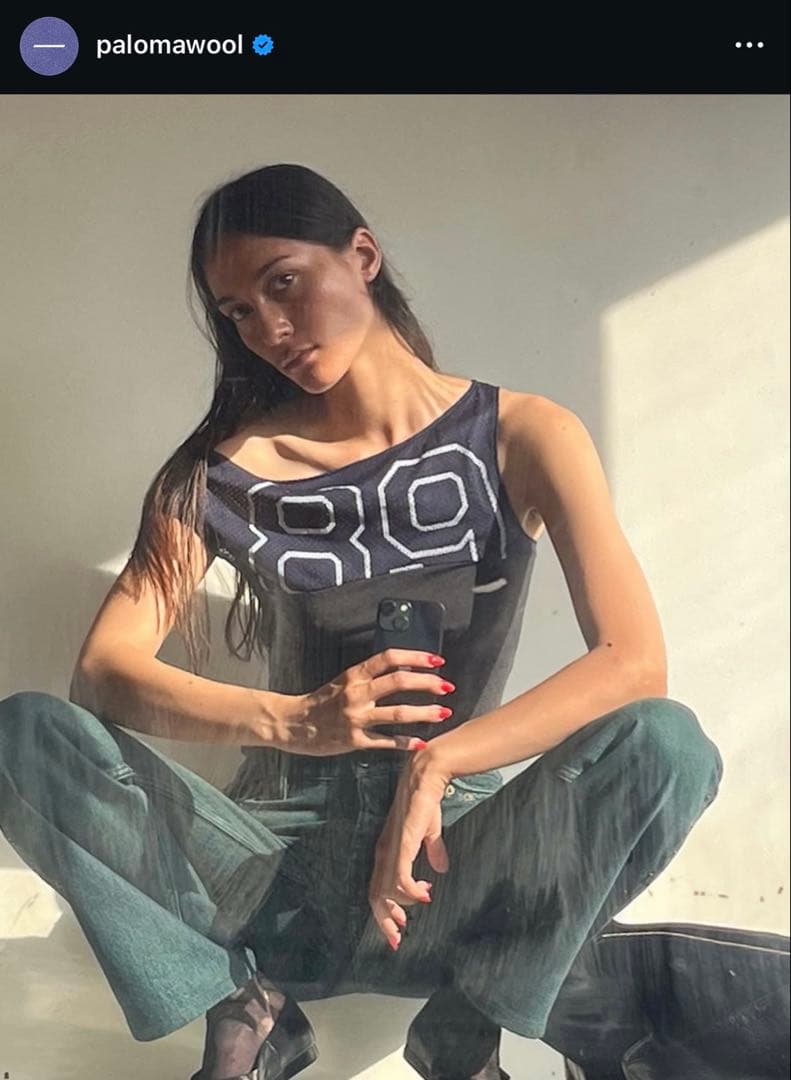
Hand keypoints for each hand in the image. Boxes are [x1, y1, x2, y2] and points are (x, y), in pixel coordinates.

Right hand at [275, 648, 454, 756]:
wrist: (292, 723)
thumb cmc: (320, 701)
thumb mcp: (343, 681)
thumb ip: (369, 676)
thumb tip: (402, 670)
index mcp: (354, 675)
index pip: (390, 658)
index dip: (416, 657)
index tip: (437, 661)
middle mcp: (357, 693)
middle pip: (399, 682)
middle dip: (427, 683)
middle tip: (447, 686)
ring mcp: (356, 717)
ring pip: (397, 713)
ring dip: (424, 713)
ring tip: (444, 713)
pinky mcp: (354, 740)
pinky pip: (385, 742)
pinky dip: (405, 743)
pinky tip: (420, 743)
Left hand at [368, 750, 451, 949]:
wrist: (427, 776)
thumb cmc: (425, 802)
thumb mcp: (430, 833)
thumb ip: (433, 851)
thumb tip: (441, 870)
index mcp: (387, 851)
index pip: (378, 890)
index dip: (385, 913)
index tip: (398, 930)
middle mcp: (384, 852)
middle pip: (376, 896)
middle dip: (386, 921)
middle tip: (398, 938)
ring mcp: (391, 847)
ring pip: (386, 890)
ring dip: (401, 905)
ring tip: (421, 903)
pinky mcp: (403, 842)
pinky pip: (401, 875)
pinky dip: (410, 891)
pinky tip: (424, 895)